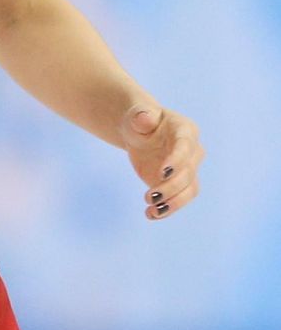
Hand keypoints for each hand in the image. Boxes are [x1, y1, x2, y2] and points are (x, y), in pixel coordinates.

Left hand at [119, 102, 204, 220]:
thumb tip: (144, 117)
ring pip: (189, 190)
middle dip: (171, 187)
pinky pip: (179, 200)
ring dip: (173, 203)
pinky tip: (149, 214)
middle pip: (188, 173)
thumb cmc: (140, 120)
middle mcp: (192, 151)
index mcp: (185, 130)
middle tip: (149, 196)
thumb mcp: (137, 115)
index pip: (185, 147)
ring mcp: (187, 169)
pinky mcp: (178, 184)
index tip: (162, 173)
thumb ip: (142, 116)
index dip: (177, 161)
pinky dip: (167, 210)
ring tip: (152, 210)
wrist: (139, 133)